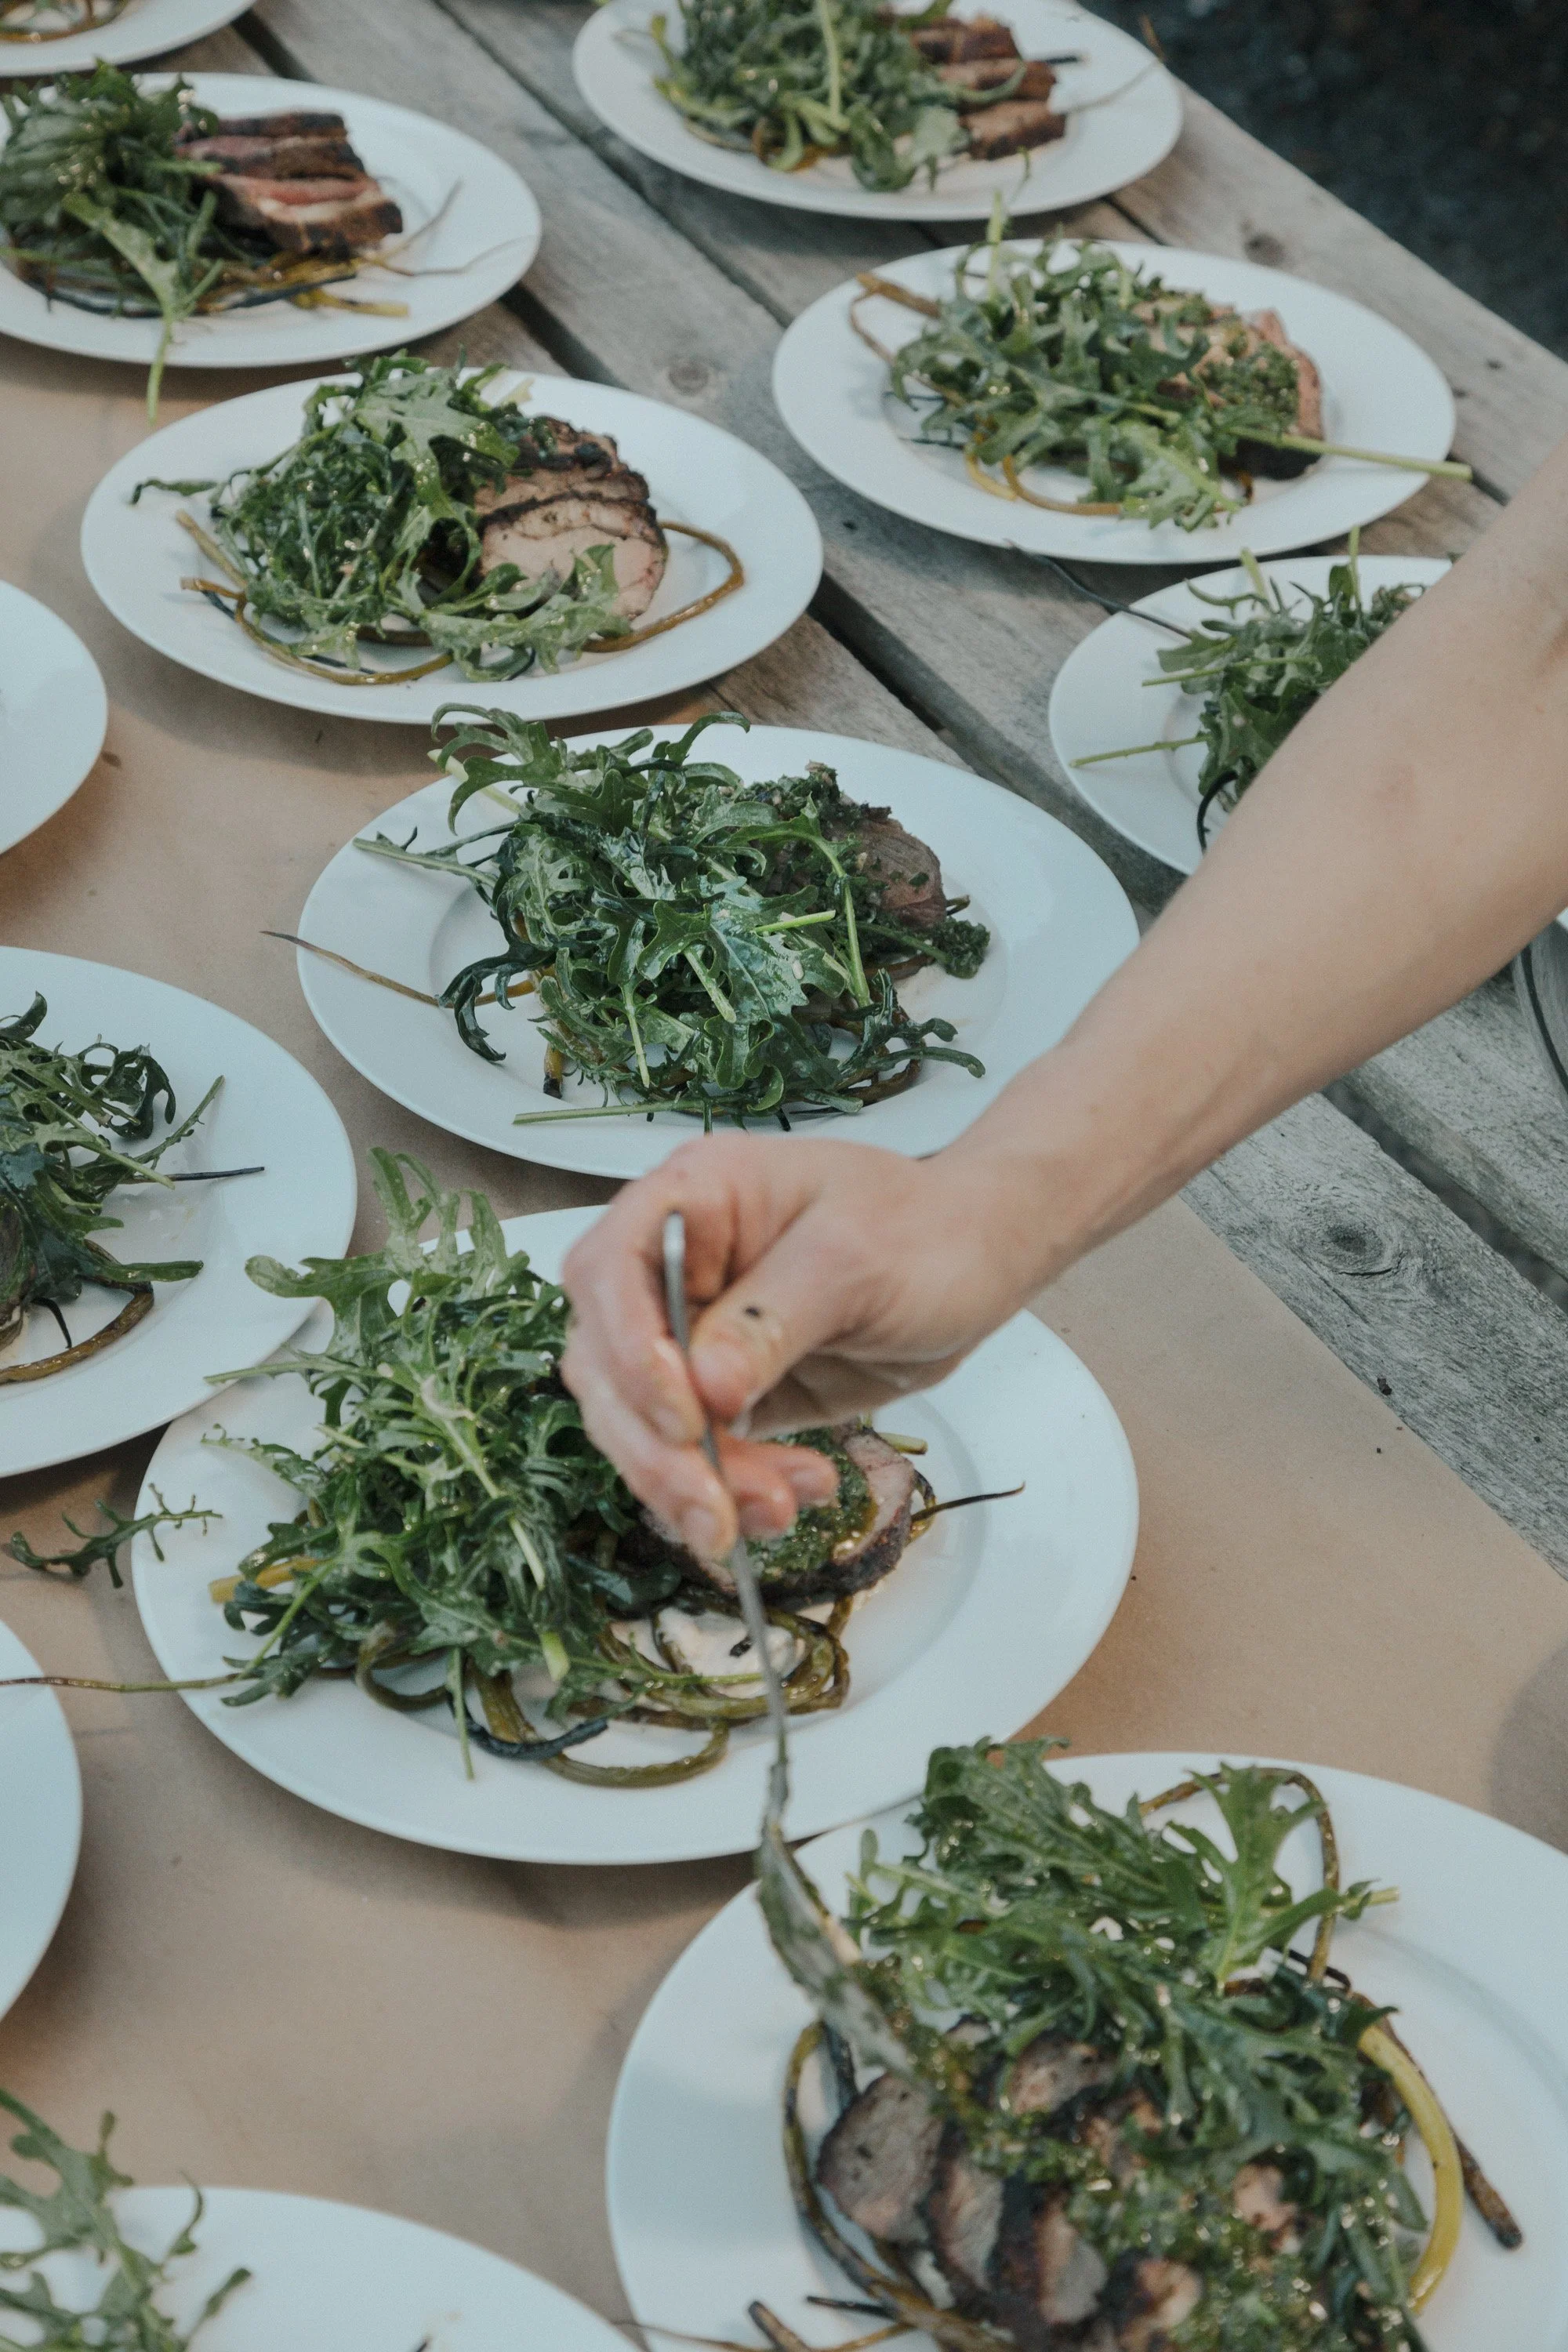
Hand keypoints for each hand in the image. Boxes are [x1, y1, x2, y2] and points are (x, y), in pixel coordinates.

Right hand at [560, 1132, 1042, 1561]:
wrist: (975, 1261)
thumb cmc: (923, 1229)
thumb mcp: (855, 1261)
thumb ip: (773, 1319)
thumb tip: (706, 1389)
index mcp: (692, 1199)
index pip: (609, 1271)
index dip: (630, 1349)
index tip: (684, 1415)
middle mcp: (673, 1268)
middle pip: (608, 1365)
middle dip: (658, 1448)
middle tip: (716, 1508)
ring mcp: (691, 1335)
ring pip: (642, 1426)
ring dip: (697, 1484)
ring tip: (781, 1510)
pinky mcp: (721, 1395)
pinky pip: (695, 1456)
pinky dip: (731, 1492)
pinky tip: (790, 1500)